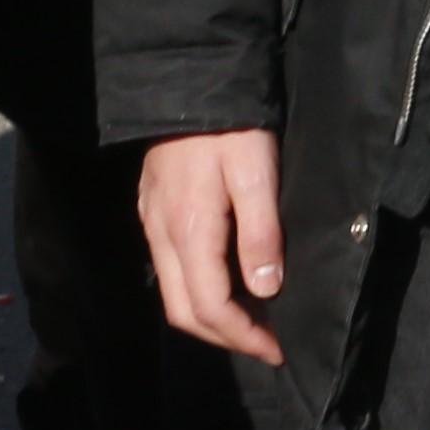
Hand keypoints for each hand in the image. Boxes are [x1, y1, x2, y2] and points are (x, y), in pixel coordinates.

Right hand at [137, 127, 290, 364]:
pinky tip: (230, 283)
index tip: (277, 350)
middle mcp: (161, 235)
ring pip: (174, 293)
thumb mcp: (256, 173)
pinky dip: (199, 290)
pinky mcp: (152, 210)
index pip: (210, 308)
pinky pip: (171, 268)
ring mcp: (151, 223)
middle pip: (184, 312)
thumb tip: (266, 290)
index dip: (243, 336)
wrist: (187, 80)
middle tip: (267, 344)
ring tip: (254, 320)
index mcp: (188, 231)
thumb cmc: (230, 126)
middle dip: (225, 337)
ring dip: (211, 317)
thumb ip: (260, 232)